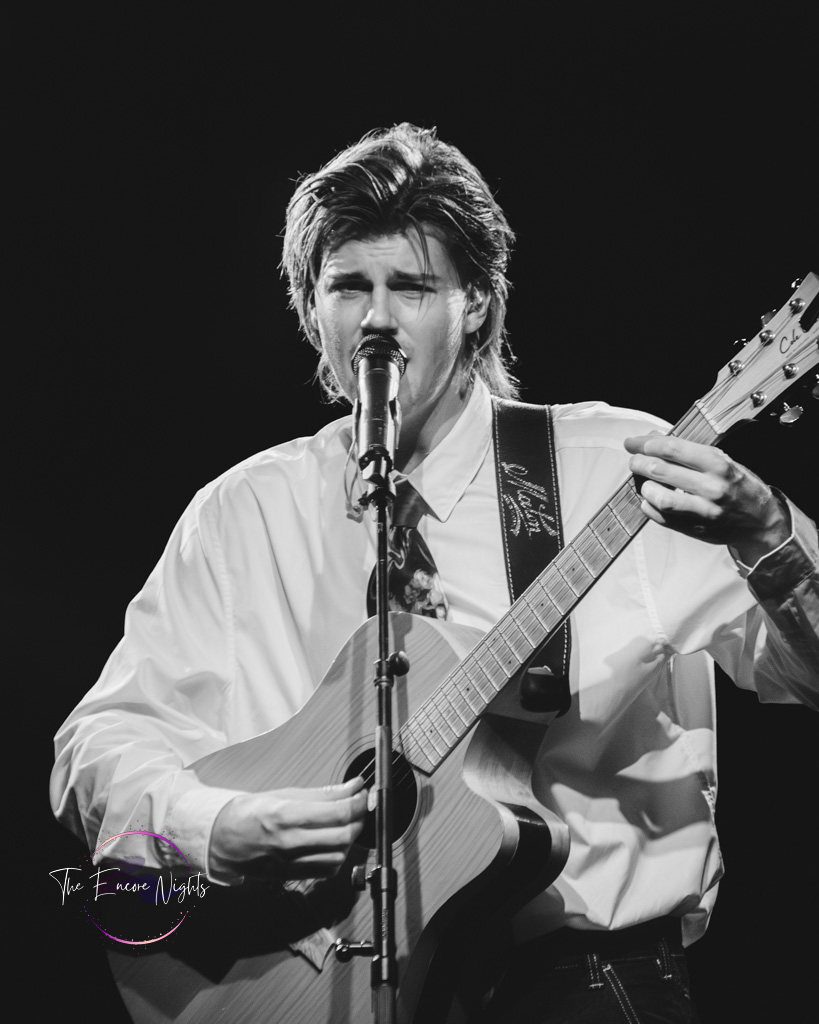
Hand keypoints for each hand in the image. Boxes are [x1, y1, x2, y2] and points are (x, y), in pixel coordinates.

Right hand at [209, 777, 367, 881]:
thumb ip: (324, 793)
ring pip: (339, 855)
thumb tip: (353, 786)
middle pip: (343, 835)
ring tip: (347, 823)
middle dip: (359, 819)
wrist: (223, 840)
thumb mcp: (285, 794)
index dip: (359, 802)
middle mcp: (289, 841)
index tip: (364, 793)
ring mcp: (292, 862)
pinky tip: (334, 842)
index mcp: (285, 815)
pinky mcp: (294, 875)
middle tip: (360, 806)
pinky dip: (339, 855)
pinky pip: (328, 870)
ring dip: (351, 838)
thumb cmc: (250, 813)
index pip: (337, 812)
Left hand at [624, 434, 789, 563]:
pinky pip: (660, 516)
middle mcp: (711, 487)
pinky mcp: (694, 528)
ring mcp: (702, 511)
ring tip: (644, 481)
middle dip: (639, 462)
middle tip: (634, 461)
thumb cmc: (739, 487)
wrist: (760, 521)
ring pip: (658, 497)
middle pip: (661, 470)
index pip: (673, 448)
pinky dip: (649, 505)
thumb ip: (689, 451)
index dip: (647, 443)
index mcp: (718, 465)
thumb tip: (654, 439)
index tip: (635, 442)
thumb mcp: (722, 461)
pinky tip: (651, 498)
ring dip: (644, 486)